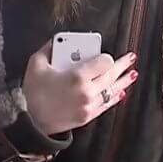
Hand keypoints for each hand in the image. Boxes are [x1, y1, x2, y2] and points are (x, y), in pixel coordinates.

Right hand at [21, 40, 137, 135]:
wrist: (29, 121)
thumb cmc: (32, 91)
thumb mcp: (36, 64)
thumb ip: (50, 48)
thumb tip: (59, 40)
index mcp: (77, 76)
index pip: (104, 63)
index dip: (107, 57)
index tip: (105, 55)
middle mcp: (87, 92)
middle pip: (111, 75)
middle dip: (122, 66)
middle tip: (131, 57)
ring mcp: (89, 106)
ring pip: (112, 91)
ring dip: (124, 82)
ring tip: (133, 74)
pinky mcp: (87, 117)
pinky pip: (106, 105)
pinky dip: (114, 98)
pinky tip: (120, 92)